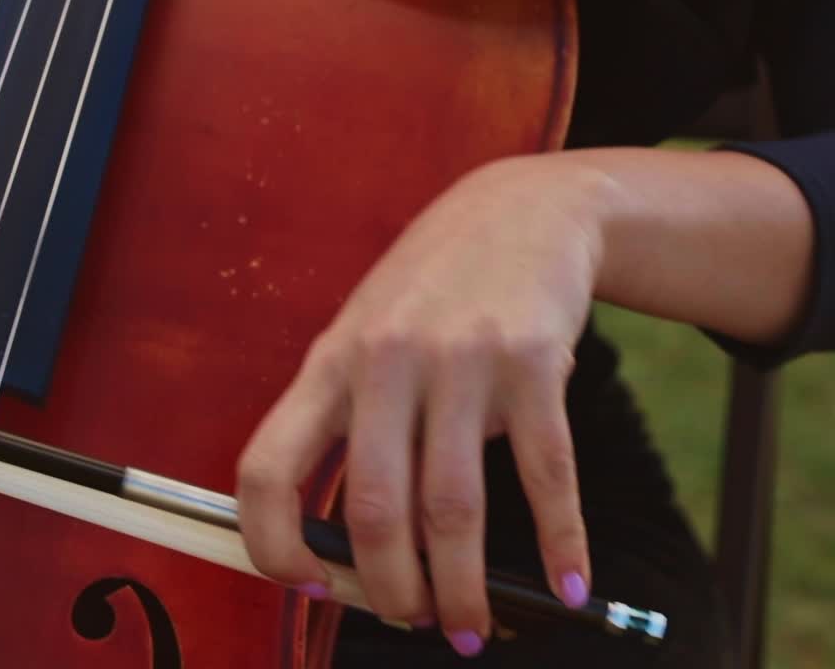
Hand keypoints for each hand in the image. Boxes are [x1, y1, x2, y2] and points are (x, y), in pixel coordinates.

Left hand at [235, 156, 605, 656]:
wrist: (522, 209)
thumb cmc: (434, 283)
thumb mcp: (369, 330)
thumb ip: (350, 415)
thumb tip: (349, 544)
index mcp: (333, 360)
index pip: (268, 467)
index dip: (271, 544)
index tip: (306, 583)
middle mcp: (388, 359)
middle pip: (372, 509)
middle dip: (393, 592)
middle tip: (416, 621)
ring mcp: (462, 358)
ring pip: (453, 508)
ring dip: (466, 589)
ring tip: (474, 625)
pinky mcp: (533, 360)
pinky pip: (546, 474)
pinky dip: (560, 544)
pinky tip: (567, 584)